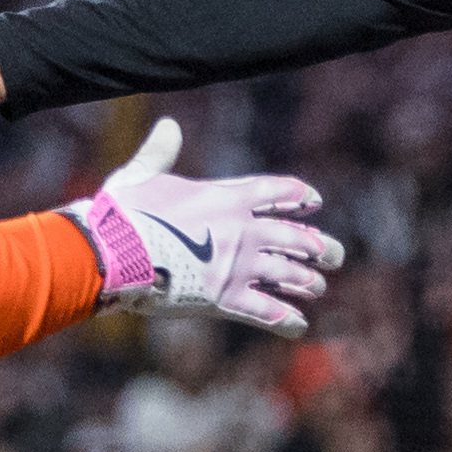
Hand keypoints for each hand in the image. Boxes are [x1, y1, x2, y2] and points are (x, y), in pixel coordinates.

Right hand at [68, 119, 345, 337]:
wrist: (115, 251)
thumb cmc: (124, 213)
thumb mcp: (142, 174)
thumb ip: (161, 153)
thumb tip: (169, 126)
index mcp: (225, 197)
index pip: (275, 192)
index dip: (298, 196)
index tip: (315, 201)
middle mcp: (241, 231)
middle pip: (294, 237)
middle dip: (318, 246)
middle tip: (336, 255)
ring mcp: (237, 266)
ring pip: (286, 275)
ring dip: (306, 281)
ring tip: (318, 287)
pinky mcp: (224, 299)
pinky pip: (265, 311)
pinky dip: (285, 319)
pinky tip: (299, 325)